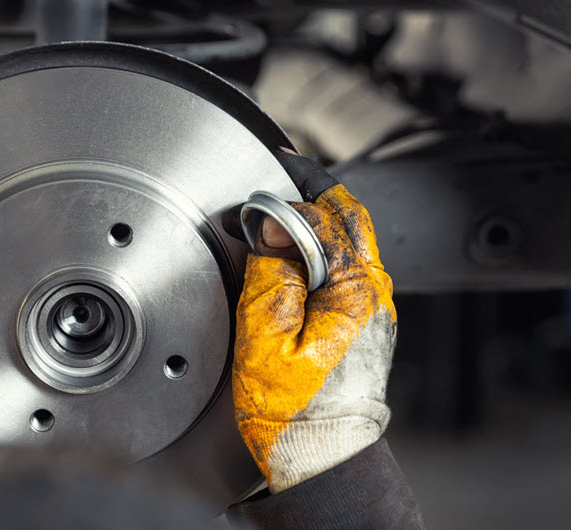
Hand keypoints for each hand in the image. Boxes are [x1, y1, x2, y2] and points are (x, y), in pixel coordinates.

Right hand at [233, 150, 395, 492]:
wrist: (319, 457)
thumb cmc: (292, 410)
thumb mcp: (264, 335)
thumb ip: (270, 273)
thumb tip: (270, 227)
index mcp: (354, 291)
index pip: (327, 215)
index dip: (291, 192)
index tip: (266, 178)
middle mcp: (375, 295)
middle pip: (352, 220)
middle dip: (315, 192)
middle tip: (280, 178)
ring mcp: (374, 311)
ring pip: (353, 243)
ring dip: (318, 221)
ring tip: (278, 216)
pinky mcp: (364, 327)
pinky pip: (347, 271)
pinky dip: (320, 251)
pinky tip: (291, 258)